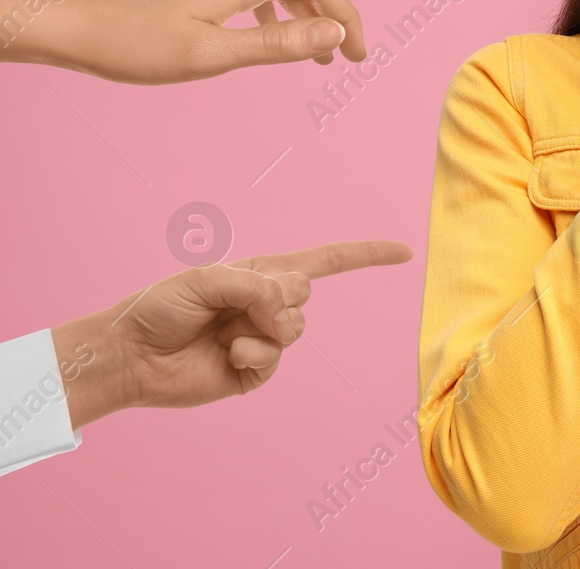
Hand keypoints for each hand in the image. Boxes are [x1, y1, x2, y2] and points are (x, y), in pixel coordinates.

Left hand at [0, 0, 392, 83]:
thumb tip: (335, 32)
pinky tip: (272, 37)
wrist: (64, 21)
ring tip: (325, 58)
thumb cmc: (130, 42)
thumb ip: (277, 43)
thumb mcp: (209, 54)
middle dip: (340, 12)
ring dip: (311, 14)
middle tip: (357, 57)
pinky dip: (279, 11)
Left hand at [53, 240, 411, 427]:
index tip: (404, 252)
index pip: (326, 260)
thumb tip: (287, 311)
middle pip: (305, 294)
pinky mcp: (254, 371)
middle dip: (276, 298)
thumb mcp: (208, 278)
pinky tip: (225, 355)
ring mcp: (263, 338)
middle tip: (235, 307)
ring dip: (262, 329)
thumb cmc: (161, 308)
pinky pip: (274, 359)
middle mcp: (267, 303)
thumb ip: (256, 285)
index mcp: (262, 273)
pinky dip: (251, 355)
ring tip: (225, 334)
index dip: (366, 255)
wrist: (132, 356)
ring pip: (296, 328)